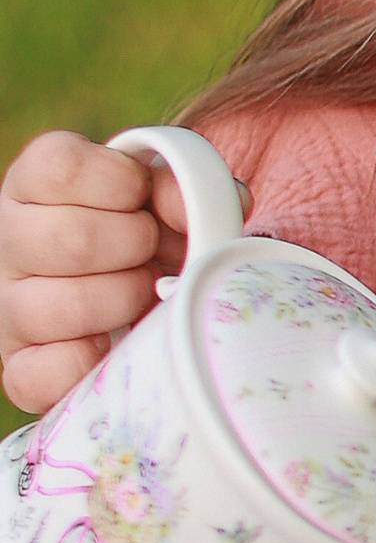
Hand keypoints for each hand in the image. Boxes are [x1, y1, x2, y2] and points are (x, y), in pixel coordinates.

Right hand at [0, 133, 187, 414]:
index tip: (145, 199)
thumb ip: (185, 186)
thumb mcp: (172, 197)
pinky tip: (116, 343)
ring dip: (126, 303)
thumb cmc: (158, 234)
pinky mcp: (20, 363)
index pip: (62, 168)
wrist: (152, 289)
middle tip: (154, 255)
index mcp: (35, 183)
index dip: (124, 184)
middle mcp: (9, 238)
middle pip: (72, 240)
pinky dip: (90, 363)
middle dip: (137, 247)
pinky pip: (37, 374)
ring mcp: (9, 303)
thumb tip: (190, 207)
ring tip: (143, 296)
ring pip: (65, 307)